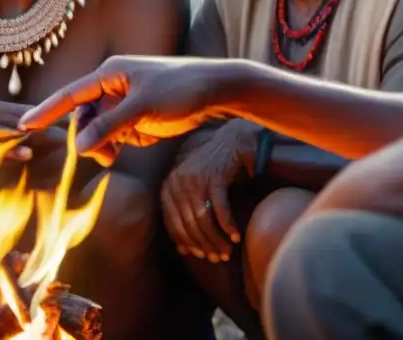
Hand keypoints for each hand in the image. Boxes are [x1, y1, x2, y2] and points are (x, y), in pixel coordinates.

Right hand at [19, 55, 225, 165]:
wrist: (218, 90)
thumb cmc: (181, 89)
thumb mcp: (143, 108)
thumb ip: (110, 126)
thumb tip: (79, 145)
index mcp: (109, 74)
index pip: (70, 94)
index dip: (46, 110)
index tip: (24, 125)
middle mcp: (113, 86)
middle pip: (86, 117)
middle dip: (91, 138)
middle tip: (106, 156)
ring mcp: (125, 101)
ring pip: (101, 129)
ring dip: (106, 144)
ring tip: (118, 155)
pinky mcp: (137, 115)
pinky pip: (119, 134)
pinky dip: (123, 143)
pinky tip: (143, 139)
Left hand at [161, 121, 258, 261]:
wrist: (229, 145)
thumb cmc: (209, 173)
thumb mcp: (190, 192)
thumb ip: (183, 215)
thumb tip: (181, 249)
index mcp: (167, 189)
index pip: (174, 225)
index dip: (188, 243)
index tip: (202, 256)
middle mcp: (176, 184)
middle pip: (190, 225)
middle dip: (205, 245)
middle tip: (219, 258)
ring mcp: (194, 180)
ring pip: (204, 220)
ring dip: (217, 239)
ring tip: (228, 251)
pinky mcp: (213, 178)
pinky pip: (220, 209)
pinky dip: (228, 225)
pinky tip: (236, 236)